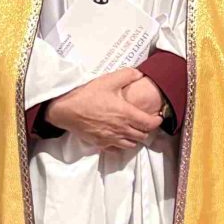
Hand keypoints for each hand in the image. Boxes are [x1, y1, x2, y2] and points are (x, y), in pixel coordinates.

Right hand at [44, 68, 165, 153]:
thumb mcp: (109, 80)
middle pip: (142, 135)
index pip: (149, 124)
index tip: (158, 117)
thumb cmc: (87, 95)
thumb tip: (139, 74)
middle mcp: (121, 129)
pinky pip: (117, 149)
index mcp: (126, 114)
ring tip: (134, 130)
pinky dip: (122, 145)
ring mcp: (111, 138)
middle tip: (146, 122)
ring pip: (131, 144)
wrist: (66, 109)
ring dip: (135, 138)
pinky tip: (119, 137)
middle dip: (147, 129)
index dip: (157, 121)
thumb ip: (127, 75)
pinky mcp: (100, 143)